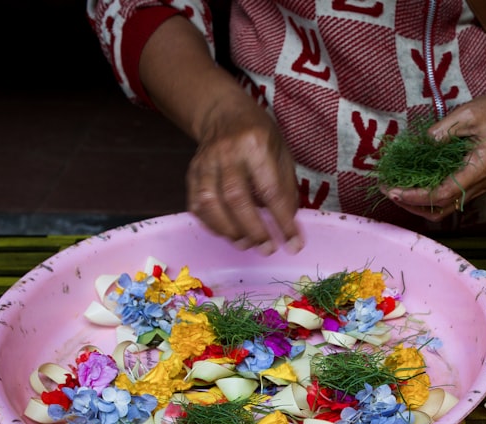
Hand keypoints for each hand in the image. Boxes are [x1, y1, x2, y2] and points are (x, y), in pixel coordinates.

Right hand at [187, 92, 300, 253]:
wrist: (223, 112)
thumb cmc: (259, 135)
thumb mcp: (282, 152)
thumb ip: (286, 186)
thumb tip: (288, 223)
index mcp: (255, 144)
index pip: (270, 189)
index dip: (282, 221)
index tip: (293, 243)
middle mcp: (227, 153)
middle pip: (236, 198)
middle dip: (253, 230)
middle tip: (267, 249)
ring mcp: (205, 162)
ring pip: (210, 203)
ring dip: (229, 231)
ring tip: (246, 244)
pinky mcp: (192, 172)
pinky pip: (196, 204)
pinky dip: (211, 224)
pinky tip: (227, 233)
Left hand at [384, 74, 485, 222]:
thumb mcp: (469, 113)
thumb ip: (444, 130)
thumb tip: (422, 145)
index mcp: (479, 170)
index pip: (442, 194)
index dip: (416, 196)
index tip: (393, 190)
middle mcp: (479, 184)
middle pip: (442, 209)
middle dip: (412, 204)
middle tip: (388, 191)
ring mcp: (478, 185)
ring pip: (445, 207)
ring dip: (419, 203)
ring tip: (396, 190)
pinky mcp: (475, 181)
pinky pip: (450, 197)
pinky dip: (430, 196)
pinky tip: (415, 184)